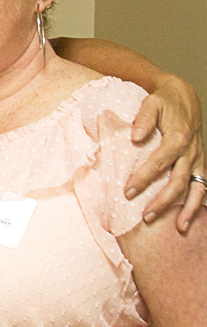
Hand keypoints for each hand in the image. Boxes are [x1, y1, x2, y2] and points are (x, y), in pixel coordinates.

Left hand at [125, 75, 204, 232]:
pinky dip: (198, 204)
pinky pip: (203, 187)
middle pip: (177, 181)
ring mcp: (198, 160)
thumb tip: (135, 137)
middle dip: (162, 201)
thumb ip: (143, 119)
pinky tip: (188, 221)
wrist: (185, 98)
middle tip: (145, 216)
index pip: (158, 163)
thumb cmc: (164, 102)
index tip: (127, 192)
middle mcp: (191, 152)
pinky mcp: (201, 164)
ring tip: (178, 228)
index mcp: (177, 138)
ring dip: (186, 209)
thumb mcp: (152, 103)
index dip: (143, 178)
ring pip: (195, 188)